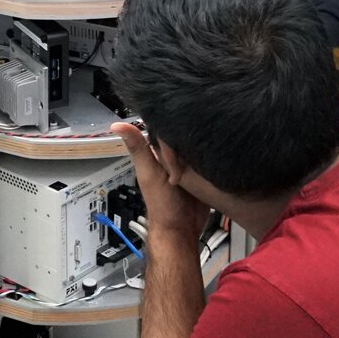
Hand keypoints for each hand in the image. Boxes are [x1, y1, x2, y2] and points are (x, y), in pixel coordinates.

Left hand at [111, 123, 212, 243]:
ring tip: (214, 127)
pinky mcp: (204, 173)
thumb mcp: (149, 172)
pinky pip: (210, 158)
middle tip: (201, 118)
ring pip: (198, 144)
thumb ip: (138, 148)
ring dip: (204, 139)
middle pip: (183, 134)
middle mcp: (173, 157)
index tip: (181, 109)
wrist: (183, 228)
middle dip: (192, 128)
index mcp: (156, 153)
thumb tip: (117, 125)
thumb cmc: (162, 204)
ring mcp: (190, 165)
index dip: (171, 119)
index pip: (164, 127)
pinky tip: (221, 145)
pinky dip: (215, 153)